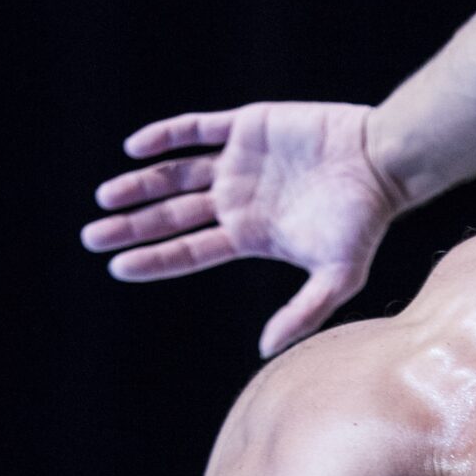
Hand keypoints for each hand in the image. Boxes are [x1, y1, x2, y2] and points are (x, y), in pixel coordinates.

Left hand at [80, 101, 399, 356]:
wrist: (383, 161)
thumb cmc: (364, 222)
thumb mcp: (339, 276)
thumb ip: (303, 312)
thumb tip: (264, 349)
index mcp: (249, 236)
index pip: (189, 250)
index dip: (153, 259)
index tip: (117, 267)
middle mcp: (236, 201)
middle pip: (171, 215)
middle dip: (131, 226)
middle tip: (92, 237)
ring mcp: (238, 163)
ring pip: (175, 174)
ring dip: (140, 184)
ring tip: (105, 196)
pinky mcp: (247, 126)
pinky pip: (196, 129)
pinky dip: (165, 136)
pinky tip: (136, 148)